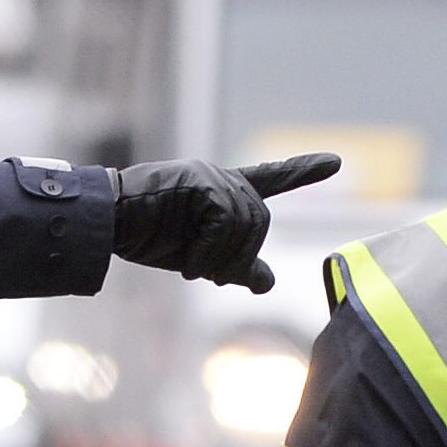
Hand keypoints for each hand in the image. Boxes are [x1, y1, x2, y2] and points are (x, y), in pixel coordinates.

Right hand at [109, 153, 343, 291]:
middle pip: (261, 222)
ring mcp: (213, 178)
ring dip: (219, 259)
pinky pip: (223, 224)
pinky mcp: (200, 183)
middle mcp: (224, 179)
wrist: (110, 223)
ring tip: (190, 267)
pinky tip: (188, 263)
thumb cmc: (148, 236)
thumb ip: (235, 265)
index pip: (273, 178)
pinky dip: (207, 252)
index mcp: (226, 190)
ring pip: (244, 226)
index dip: (303, 170)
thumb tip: (268, 284)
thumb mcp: (199, 256)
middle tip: (204, 273)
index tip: (335, 162)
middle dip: (238, 257)